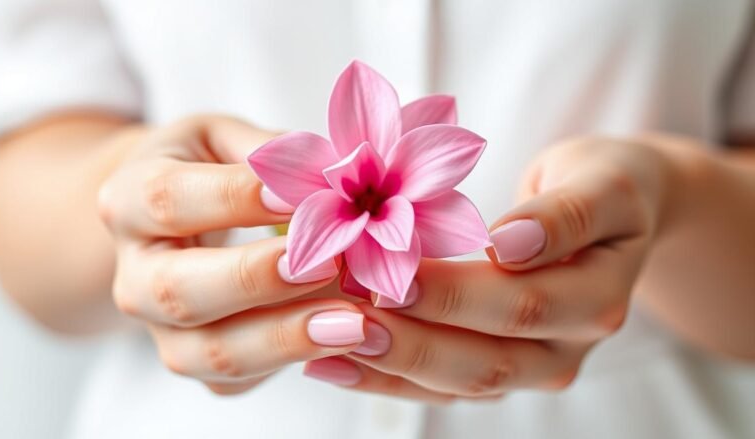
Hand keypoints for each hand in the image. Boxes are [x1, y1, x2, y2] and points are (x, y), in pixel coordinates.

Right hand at [97, 115, 388, 394]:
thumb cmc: (205, 169)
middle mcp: (134, 272)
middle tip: (329, 264)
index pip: (170, 199)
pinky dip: (291, 362)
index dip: (234, 198)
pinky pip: (236, 378)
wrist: (167, 222)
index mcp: (130, 199)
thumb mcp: (223, 137)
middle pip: (179, 291)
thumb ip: (267, 152)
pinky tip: (342, 340)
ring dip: (284, 340)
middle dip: (257, 281)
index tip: (298, 196)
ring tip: (352, 323)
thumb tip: (329, 175)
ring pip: (207, 351)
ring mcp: (158, 327)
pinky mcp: (192, 358)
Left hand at [304, 136, 673, 399]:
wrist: (616, 214)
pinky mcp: (497, 368)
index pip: (519, 304)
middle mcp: (565, 349)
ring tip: (320, 343)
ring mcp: (530, 366)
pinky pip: (439, 386)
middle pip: (484, 359)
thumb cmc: (606, 185)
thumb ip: (566, 214)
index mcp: (597, 301)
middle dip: (408, 339)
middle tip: (339, 314)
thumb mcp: (604, 184)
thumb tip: (512, 245)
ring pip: (456, 383)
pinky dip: (386, 378)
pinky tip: (332, 363)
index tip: (389, 275)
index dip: (453, 295)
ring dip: (388, 364)